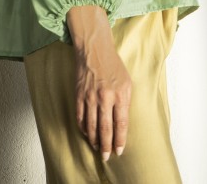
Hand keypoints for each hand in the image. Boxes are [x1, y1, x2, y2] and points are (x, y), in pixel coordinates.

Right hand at [66, 5, 131, 161]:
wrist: (94, 50)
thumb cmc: (113, 66)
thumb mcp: (127, 82)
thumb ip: (125, 102)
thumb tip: (122, 123)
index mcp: (120, 94)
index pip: (121, 124)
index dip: (120, 140)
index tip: (119, 150)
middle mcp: (105, 97)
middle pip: (105, 129)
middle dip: (106, 146)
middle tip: (106, 156)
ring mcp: (90, 97)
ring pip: (91, 126)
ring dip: (94, 140)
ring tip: (97, 148)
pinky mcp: (79, 95)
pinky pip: (80, 117)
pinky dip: (83, 128)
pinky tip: (87, 134)